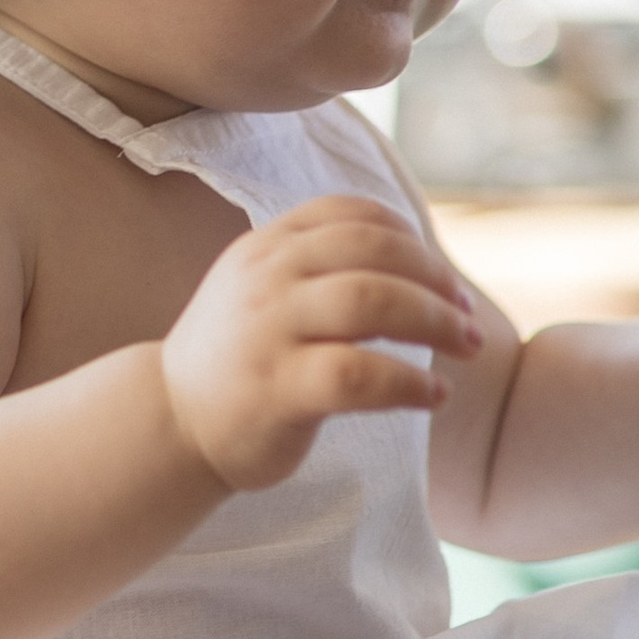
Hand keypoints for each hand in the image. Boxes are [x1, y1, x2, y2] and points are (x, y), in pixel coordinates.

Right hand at [160, 195, 480, 491]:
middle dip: (436, 279)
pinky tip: (433, 395)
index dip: (410, 237)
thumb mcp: (263, 291)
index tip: (440, 276)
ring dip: (435, 321)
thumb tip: (420, 263)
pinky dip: (411, 382)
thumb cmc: (237, 360)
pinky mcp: (278, 390)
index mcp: (267, 247)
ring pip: (370, 301)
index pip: (351, 214)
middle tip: (467, 316)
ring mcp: (269, 332)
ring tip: (467, 348)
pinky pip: (361, 374)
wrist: (171, 424)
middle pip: (374, 250)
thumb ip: (318, 267)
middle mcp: (266, 278)